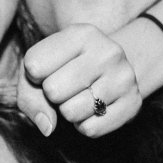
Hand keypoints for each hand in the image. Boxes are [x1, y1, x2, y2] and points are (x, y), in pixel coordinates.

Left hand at [18, 24, 142, 137]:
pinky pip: (90, 129)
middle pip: (53, 90)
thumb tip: (48, 126)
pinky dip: (84, 125)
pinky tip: (92, 109)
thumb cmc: (67, 68)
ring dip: (68, 112)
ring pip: (71, 113)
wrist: (114, 69)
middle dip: (52, 95)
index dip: (34, 76)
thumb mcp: (42, 67)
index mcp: (82, 33)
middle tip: (66, 86)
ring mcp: (124, 78)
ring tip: (80, 96)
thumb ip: (29, 95)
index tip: (49, 70)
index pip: (34, 65)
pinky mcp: (133, 104)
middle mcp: (108, 51)